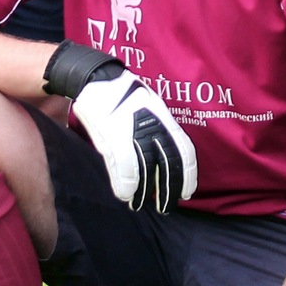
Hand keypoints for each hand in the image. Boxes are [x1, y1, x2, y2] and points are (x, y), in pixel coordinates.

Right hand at [72, 71, 196, 211]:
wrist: (98, 78)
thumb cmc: (125, 95)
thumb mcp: (150, 109)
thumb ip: (158, 131)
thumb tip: (164, 159)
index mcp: (164, 118)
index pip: (184, 149)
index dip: (187, 174)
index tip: (187, 193)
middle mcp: (153, 124)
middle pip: (168, 161)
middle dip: (169, 188)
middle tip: (166, 207)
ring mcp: (132, 130)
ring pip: (146, 167)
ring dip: (144, 191)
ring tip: (141, 205)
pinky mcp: (112, 135)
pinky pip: (124, 165)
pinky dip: (126, 184)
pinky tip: (125, 195)